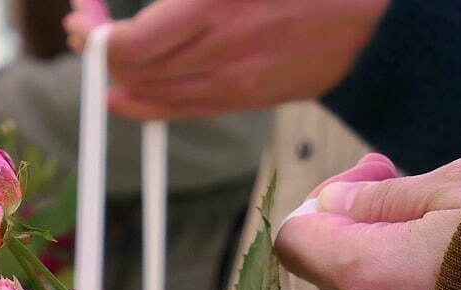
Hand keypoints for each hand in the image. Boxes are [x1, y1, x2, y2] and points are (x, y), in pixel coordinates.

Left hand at [64, 0, 388, 119]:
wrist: (377, 18)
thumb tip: (132, 18)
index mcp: (213, 7)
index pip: (129, 47)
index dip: (97, 39)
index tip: (84, 18)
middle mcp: (218, 51)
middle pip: (131, 73)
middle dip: (97, 52)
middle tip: (84, 30)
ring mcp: (231, 81)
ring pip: (149, 95)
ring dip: (115, 76)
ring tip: (100, 51)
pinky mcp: (242, 98)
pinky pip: (177, 110)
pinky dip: (141, 102)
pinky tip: (122, 90)